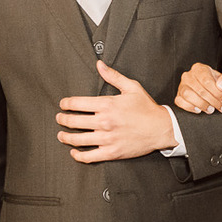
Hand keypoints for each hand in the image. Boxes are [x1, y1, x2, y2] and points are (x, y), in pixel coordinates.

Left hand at [57, 62, 176, 161]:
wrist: (162, 128)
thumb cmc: (147, 108)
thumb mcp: (132, 87)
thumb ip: (113, 76)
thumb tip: (99, 65)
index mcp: (107, 105)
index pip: (76, 104)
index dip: (65, 104)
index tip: (63, 104)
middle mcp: (104, 122)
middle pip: (73, 121)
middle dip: (62, 119)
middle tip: (59, 118)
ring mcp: (107, 138)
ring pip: (77, 140)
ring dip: (65, 137)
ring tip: (62, 135)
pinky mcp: (111, 152)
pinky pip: (89, 156)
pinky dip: (78, 155)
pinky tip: (74, 152)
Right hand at [176, 62, 221, 113]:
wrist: (217, 92)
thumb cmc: (221, 86)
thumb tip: (221, 85)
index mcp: (200, 68)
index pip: (206, 81)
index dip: (217, 93)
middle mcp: (188, 75)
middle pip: (199, 89)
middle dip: (212, 101)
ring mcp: (182, 86)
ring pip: (188, 95)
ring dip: (202, 105)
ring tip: (211, 109)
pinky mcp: (179, 96)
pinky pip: (180, 102)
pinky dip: (189, 107)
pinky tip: (199, 110)